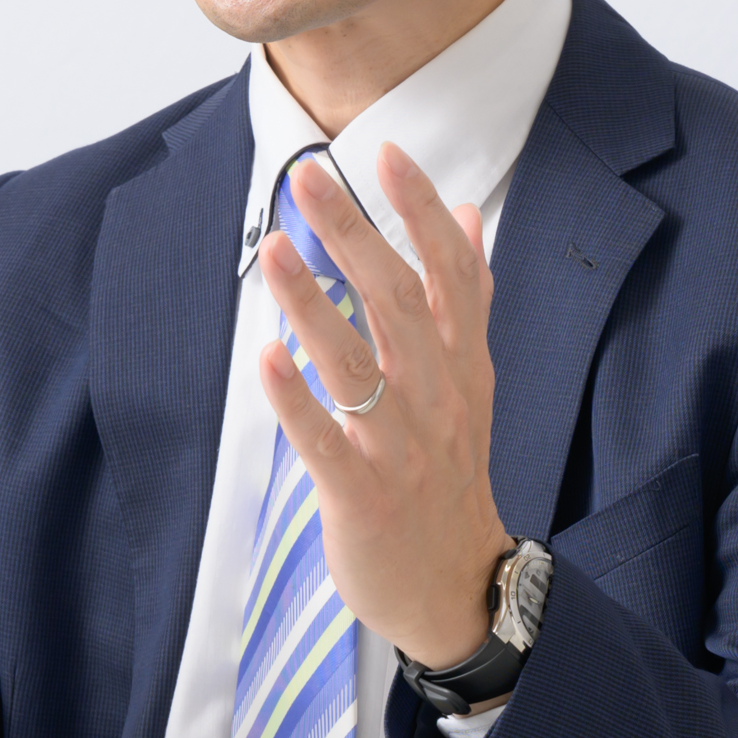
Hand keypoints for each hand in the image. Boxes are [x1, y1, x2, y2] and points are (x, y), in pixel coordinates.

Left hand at [256, 144, 507, 669]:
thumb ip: (466, 298)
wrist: (457, 585)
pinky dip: (296, 401)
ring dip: (314, 303)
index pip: (451, 273)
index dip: (420, 212)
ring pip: (357, 365)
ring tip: (273, 247)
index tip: (388, 152)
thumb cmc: (452, 473)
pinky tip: (265, 357)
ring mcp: (402, 448)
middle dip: (354, 233)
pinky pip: (326, 443)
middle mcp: (438, 398)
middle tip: (309, 173)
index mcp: (464, 365)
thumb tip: (466, 213)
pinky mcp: (364, 497)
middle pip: (398, 302)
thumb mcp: (472, 381)